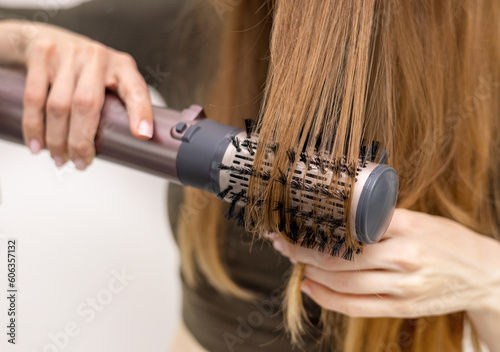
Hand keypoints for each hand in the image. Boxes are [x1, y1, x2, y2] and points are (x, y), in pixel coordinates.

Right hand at [19, 22, 152, 168]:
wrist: (52, 38)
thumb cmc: (89, 70)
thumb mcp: (112, 81)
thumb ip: (119, 107)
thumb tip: (126, 148)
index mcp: (122, 67)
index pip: (135, 90)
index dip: (140, 113)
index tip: (143, 135)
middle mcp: (97, 57)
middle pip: (87, 105)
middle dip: (81, 141)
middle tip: (81, 162)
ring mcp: (68, 54)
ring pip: (59, 106)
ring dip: (58, 140)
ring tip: (60, 158)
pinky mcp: (42, 55)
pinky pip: (34, 98)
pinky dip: (34, 127)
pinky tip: (38, 145)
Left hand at [266, 209, 499, 317]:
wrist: (484, 273)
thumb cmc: (446, 241)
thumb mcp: (418, 219)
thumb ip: (381, 218)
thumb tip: (334, 215)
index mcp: (407, 226)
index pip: (351, 225)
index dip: (316, 226)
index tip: (293, 223)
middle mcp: (404, 256)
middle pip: (340, 256)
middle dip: (303, 250)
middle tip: (283, 242)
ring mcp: (403, 285)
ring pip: (344, 282)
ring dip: (312, 272)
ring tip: (295, 262)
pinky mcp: (402, 307)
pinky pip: (356, 306)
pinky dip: (327, 298)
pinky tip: (309, 287)